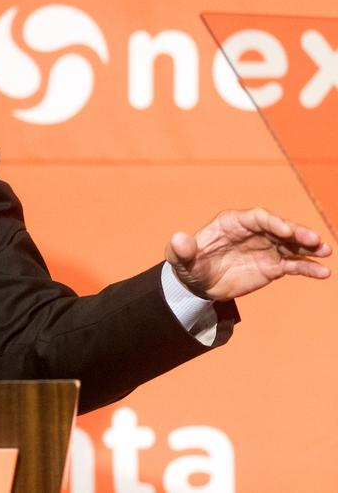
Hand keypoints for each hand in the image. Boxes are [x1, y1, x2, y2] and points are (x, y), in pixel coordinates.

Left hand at [166, 208, 330, 300]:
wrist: (199, 283)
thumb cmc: (189, 265)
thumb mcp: (180, 259)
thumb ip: (181, 249)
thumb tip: (178, 238)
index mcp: (232, 222)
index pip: (257, 217)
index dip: (273, 222)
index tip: (286, 231)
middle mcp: (254, 232)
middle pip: (280, 228)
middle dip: (297, 233)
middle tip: (314, 240)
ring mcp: (266, 248)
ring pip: (291, 245)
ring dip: (309, 247)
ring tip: (325, 251)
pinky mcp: (273, 266)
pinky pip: (294, 265)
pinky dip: (308, 268)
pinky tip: (323, 273)